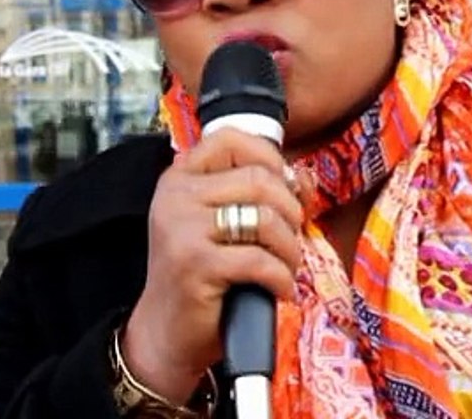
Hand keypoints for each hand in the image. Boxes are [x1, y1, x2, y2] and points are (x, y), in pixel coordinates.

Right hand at [120, 128, 303, 403]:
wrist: (166, 332)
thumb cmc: (203, 274)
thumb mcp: (226, 224)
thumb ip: (262, 193)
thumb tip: (305, 176)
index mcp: (180, 177)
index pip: (230, 138)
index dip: (269, 157)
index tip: (285, 187)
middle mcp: (175, 196)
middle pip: (259, 180)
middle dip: (290, 212)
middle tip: (291, 240)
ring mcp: (181, 229)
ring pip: (264, 218)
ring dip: (290, 247)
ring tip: (287, 266)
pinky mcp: (194, 265)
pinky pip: (260, 260)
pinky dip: (282, 277)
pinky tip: (281, 290)